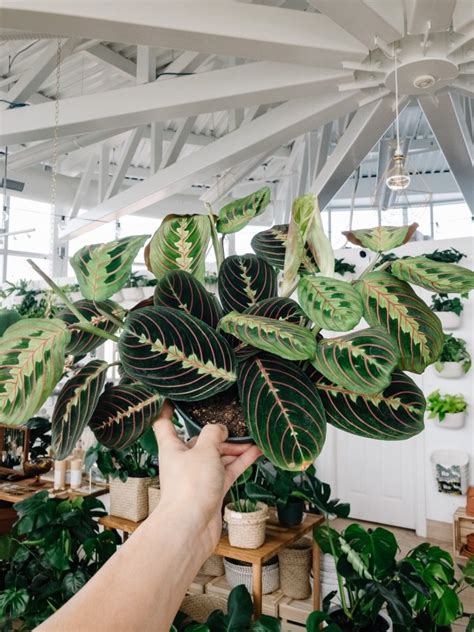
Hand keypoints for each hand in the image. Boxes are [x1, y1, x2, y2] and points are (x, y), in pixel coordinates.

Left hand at [153, 400, 261, 554]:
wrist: (190, 528)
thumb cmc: (189, 487)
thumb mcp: (204, 450)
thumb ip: (213, 433)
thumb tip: (220, 428)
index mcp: (173, 447)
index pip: (165, 423)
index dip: (167, 409)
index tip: (172, 397)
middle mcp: (184, 460)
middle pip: (201, 440)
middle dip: (219, 433)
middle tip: (239, 425)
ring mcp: (198, 475)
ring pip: (218, 455)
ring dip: (234, 447)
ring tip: (254, 438)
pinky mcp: (212, 489)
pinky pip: (228, 470)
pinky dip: (241, 461)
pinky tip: (256, 452)